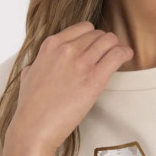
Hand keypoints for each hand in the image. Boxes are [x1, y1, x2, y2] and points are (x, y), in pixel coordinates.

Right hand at [8, 22, 132, 151]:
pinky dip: (125, 53)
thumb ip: (37, 65)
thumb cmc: (30, 106)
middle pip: (98, 34)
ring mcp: (80, 63)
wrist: (34, 127)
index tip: (96, 45)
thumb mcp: (28, 76)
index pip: (83, 28)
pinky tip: (127, 57)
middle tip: (109, 54)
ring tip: (120, 55)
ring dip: (117, 46)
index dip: (93, 36)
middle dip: (106, 43)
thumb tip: (36, 66)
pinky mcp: (94, 79)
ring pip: (110, 41)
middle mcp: (66, 49)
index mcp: (51, 45)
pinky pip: (117, 55)